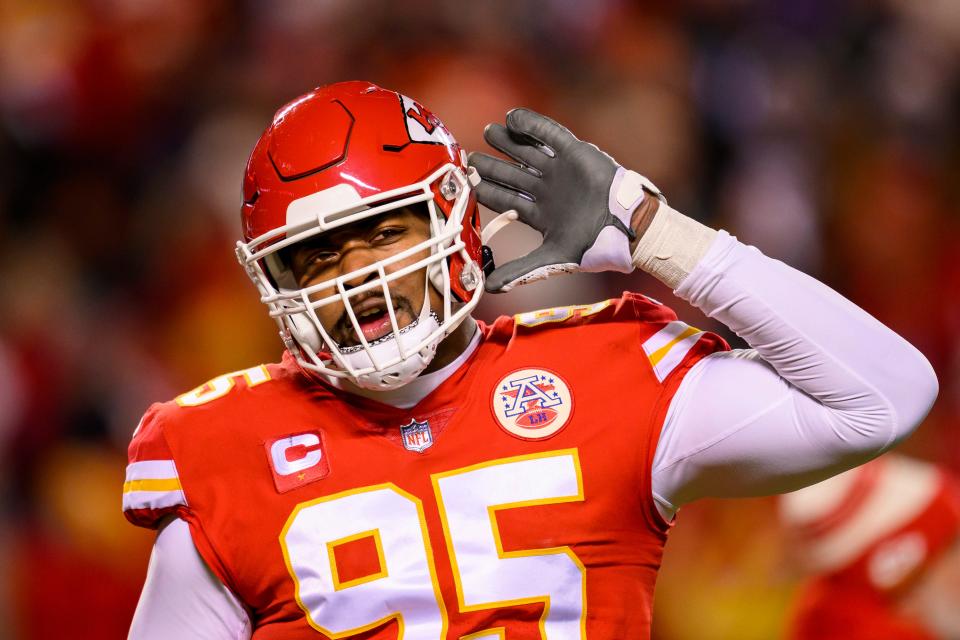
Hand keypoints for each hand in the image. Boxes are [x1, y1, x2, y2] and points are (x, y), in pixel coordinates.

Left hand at [469, 108, 663, 292]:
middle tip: (470, 155)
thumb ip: (520, 271)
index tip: (466, 182)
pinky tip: (512, 117)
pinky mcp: (576, 153)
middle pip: (512, 174)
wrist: (628, 228)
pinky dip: (532, 125)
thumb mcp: (551, 260)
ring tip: (489, 131)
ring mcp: (560, 171)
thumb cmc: (594, 246)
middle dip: (492, 165)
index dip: (486, 190)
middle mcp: (547, 190)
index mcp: (539, 213)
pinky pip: (550, 135)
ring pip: (528, 152)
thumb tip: (490, 287)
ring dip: (508, 142)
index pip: (505, 200)